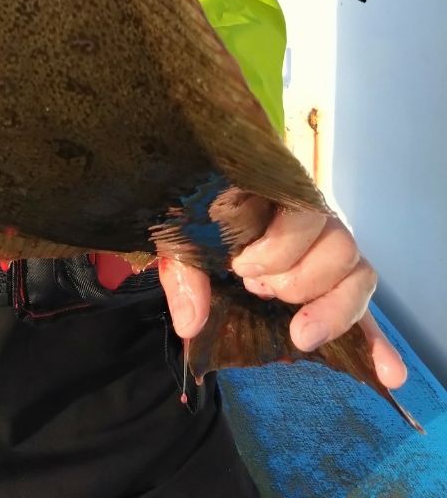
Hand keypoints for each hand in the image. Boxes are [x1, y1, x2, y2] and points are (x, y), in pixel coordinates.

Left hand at [158, 205, 406, 389]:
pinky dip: (376, 342)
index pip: (305, 208)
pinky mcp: (332, 286)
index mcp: (274, 191)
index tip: (242, 269)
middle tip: (259, 291)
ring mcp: (325, 251)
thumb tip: (192, 323)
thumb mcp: (177, 236)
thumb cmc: (188, 218)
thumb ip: (183, 271)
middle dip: (300, 280)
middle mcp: (310, 217)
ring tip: (297, 331)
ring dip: (332, 309)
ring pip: (359, 274)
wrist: (189, 221)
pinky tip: (388, 374)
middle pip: (340, 244)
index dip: (280, 246)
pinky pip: (365, 311)